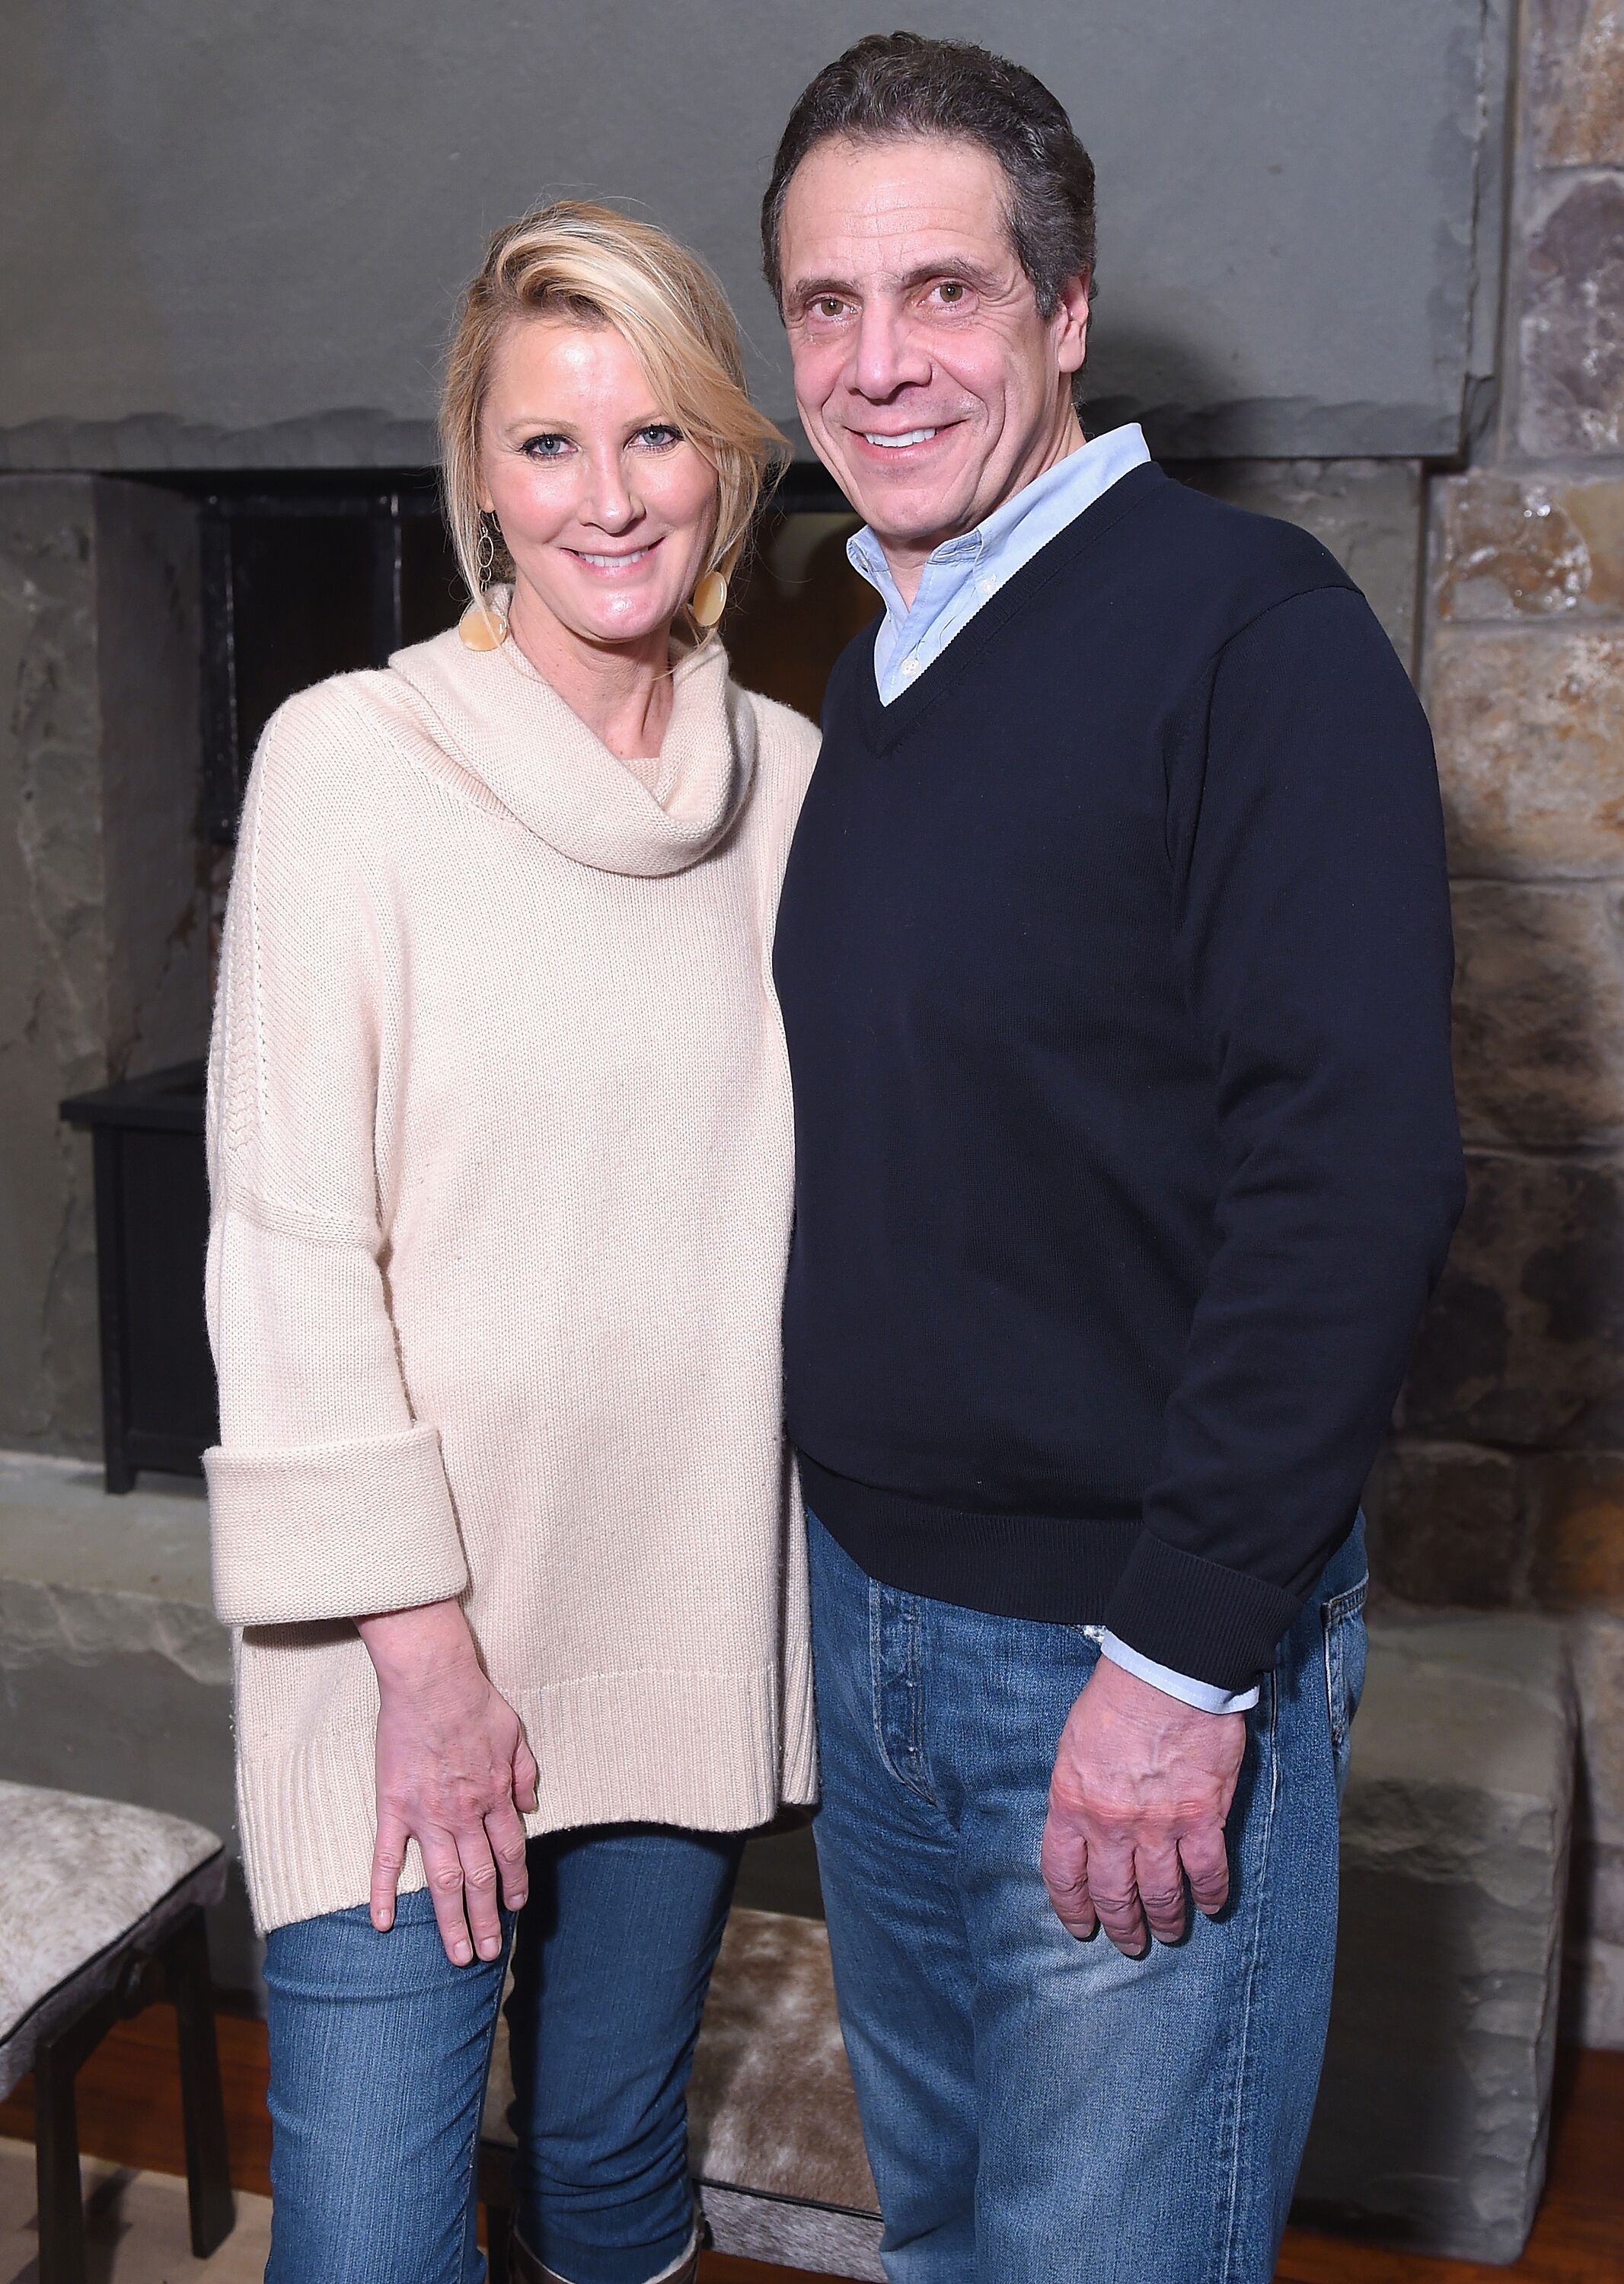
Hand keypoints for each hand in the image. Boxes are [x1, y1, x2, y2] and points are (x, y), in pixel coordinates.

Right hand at [357, 1598, 538, 1965]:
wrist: (432, 1681)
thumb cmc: (474, 1701)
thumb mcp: (516, 1733)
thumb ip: (524, 1773)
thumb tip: (530, 1805)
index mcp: (495, 1797)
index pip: (510, 1853)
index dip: (515, 1884)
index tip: (516, 1908)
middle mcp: (465, 1815)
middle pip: (479, 1879)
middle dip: (487, 1919)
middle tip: (490, 1953)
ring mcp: (428, 1816)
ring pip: (442, 1881)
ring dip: (451, 1922)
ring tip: (458, 1955)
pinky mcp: (394, 1807)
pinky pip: (388, 1858)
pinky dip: (385, 1892)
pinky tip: (384, 1923)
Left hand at [1040, 1656, 1245, 1955]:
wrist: (1166, 1673)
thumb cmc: (1117, 1697)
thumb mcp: (1074, 1745)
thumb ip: (1079, 1789)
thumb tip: (1086, 1817)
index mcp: (1071, 1803)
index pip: (1062, 1874)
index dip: (1072, 1907)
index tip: (1081, 1925)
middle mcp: (1110, 1825)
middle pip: (1112, 1894)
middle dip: (1121, 1925)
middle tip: (1130, 1942)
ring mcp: (1158, 1826)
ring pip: (1160, 1894)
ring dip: (1165, 1920)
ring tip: (1168, 1933)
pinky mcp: (1202, 1818)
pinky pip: (1206, 1873)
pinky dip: (1209, 1896)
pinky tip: (1210, 1907)